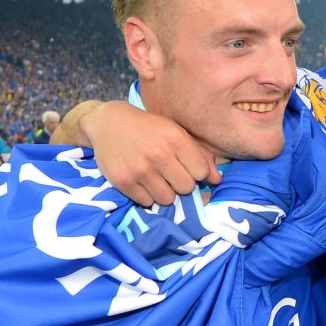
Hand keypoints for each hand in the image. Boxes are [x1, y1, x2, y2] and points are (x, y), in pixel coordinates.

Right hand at [79, 101, 220, 205]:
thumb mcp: (176, 132)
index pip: (201, 172)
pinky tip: (141, 181)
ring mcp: (140, 169)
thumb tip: (217, 180)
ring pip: (167, 199)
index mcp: (175, 138)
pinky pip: (146, 202)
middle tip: (170, 174)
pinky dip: (146, 195)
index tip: (186, 167)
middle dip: (181, 184)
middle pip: (186, 188)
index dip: (196, 172)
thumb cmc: (149, 128)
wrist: (108, 122)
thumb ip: (200, 155)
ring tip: (156, 178)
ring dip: (164, 192)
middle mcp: (159, 154)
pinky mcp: (123, 181)